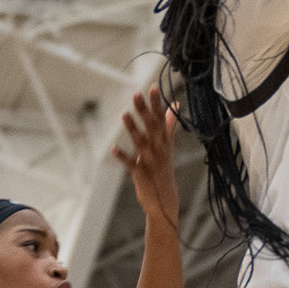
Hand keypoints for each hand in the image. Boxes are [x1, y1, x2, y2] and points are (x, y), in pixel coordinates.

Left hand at [112, 87, 178, 230]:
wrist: (164, 200)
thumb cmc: (164, 169)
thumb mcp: (167, 146)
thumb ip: (169, 125)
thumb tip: (175, 105)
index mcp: (165, 141)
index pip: (162, 118)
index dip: (157, 103)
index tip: (153, 87)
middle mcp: (159, 149)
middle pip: (152, 127)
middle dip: (144, 110)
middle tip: (137, 94)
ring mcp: (151, 161)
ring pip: (141, 142)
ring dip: (133, 128)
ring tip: (124, 114)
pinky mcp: (141, 173)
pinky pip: (131, 163)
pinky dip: (122, 156)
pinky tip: (112, 148)